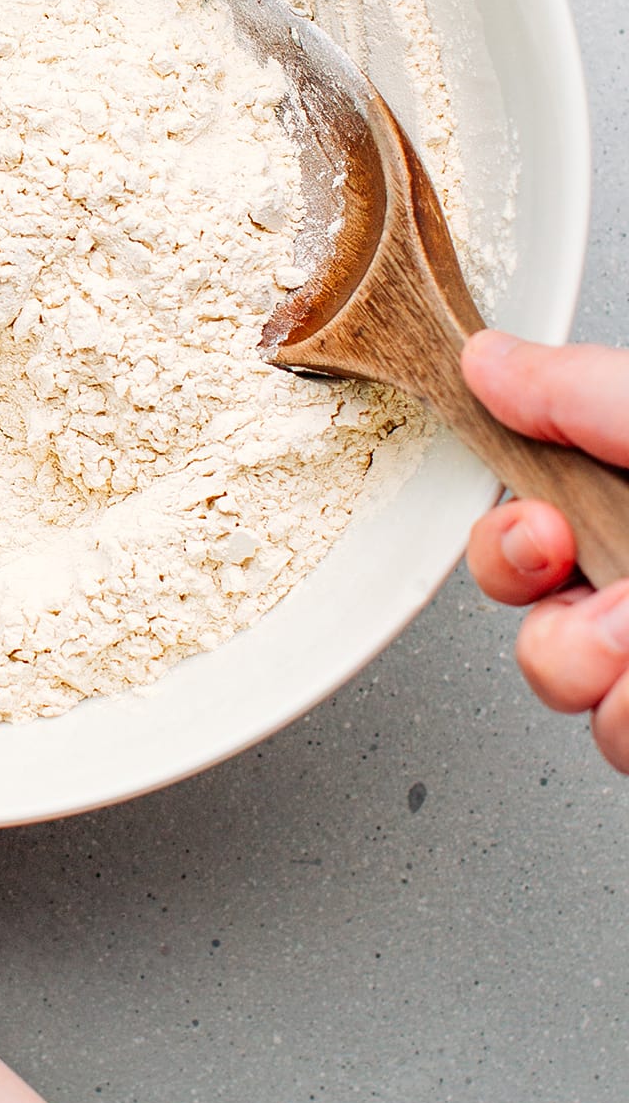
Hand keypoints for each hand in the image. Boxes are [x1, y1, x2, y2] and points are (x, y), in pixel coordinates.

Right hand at [462, 330, 628, 772]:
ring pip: (578, 699)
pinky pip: (617, 743)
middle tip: (613, 607)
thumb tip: (487, 359)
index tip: (543, 533)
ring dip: (605, 675)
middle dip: (559, 629)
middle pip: (538, 629)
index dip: (512, 544)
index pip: (528, 535)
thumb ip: (577, 389)